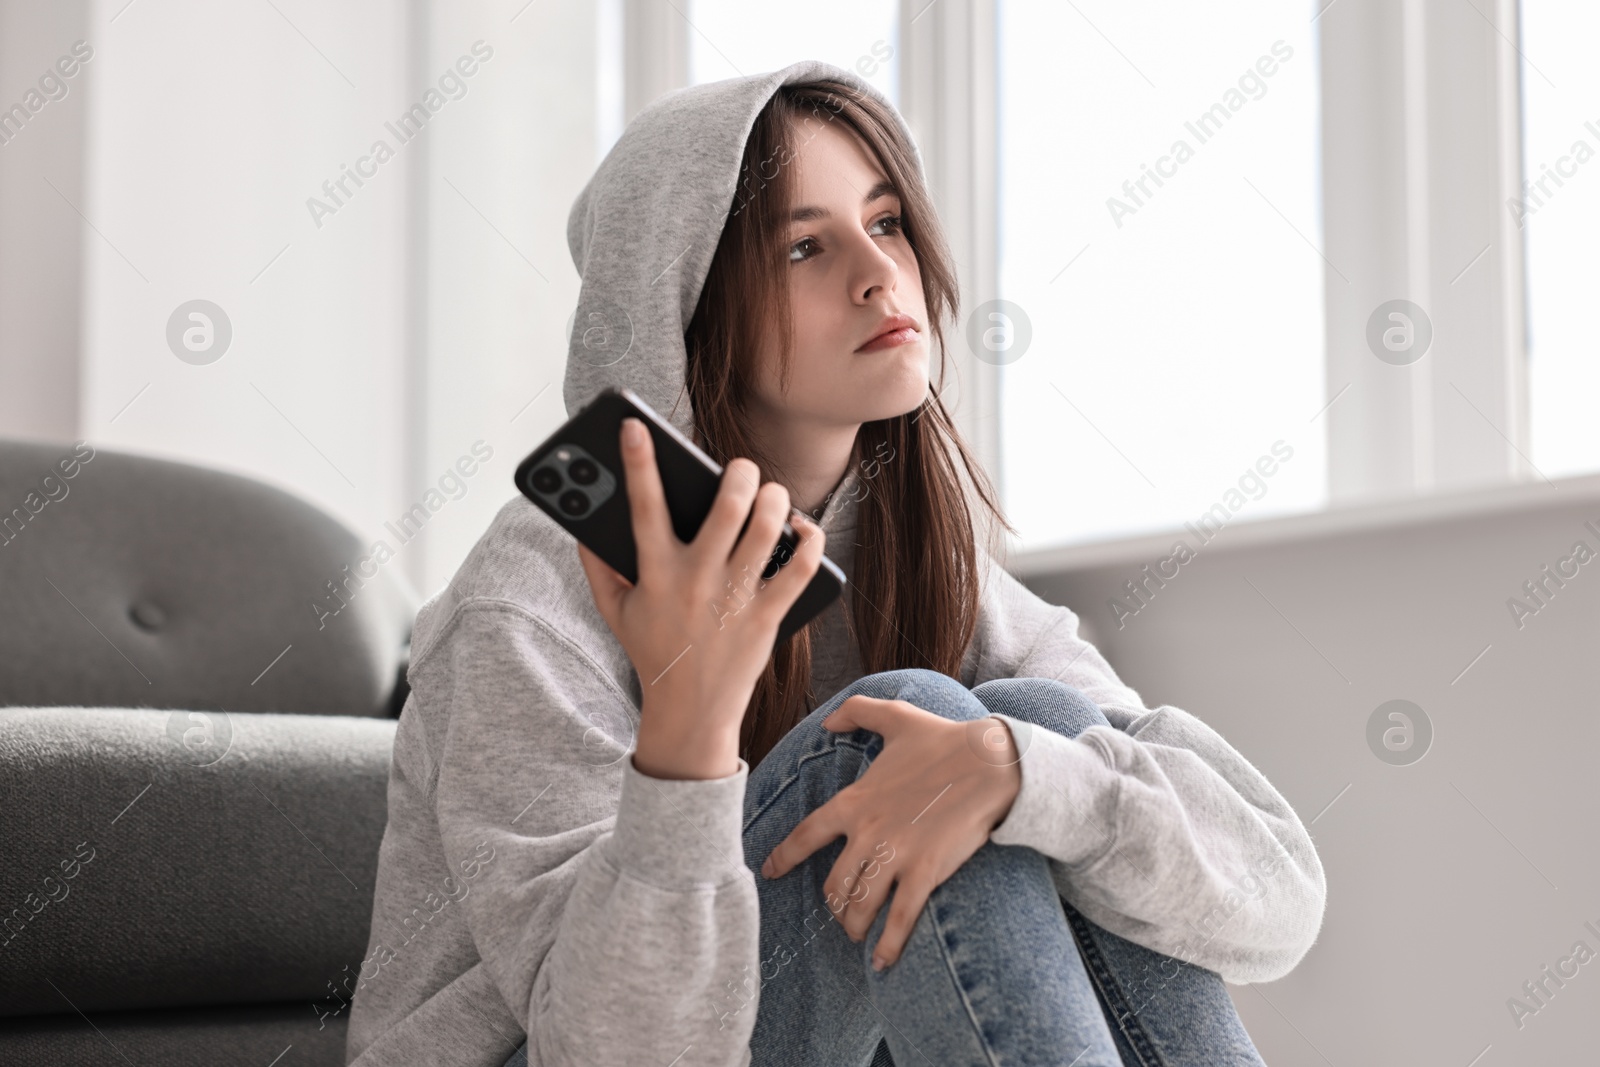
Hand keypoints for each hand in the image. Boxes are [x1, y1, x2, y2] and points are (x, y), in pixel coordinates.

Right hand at [576, 417, 825, 778]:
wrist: (690, 713)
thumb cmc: (653, 653)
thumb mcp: (615, 612)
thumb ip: (597, 567)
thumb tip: (584, 526)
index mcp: (655, 574)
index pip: (643, 506)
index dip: (636, 461)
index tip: (634, 427)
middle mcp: (696, 581)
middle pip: (726, 505)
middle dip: (739, 473)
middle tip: (741, 469)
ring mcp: (735, 599)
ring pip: (767, 528)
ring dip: (776, 498)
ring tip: (772, 493)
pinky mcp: (768, 617)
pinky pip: (799, 567)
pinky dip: (808, 540)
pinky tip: (802, 528)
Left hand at [759, 696, 1022, 969]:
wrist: (989, 761)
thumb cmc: (942, 738)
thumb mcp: (894, 716)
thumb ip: (856, 713)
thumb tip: (826, 721)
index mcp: (854, 802)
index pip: (806, 836)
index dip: (784, 857)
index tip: (770, 872)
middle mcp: (867, 834)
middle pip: (833, 884)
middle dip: (831, 904)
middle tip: (837, 912)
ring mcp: (895, 856)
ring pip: (859, 906)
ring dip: (853, 926)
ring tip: (855, 934)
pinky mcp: (925, 873)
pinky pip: (899, 920)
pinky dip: (887, 947)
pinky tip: (881, 963)